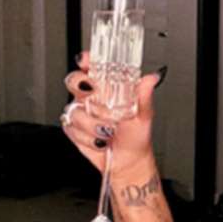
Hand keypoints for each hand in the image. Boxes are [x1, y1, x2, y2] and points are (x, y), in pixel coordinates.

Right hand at [61, 51, 162, 176]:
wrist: (127, 161)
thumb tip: (151, 79)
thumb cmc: (135, 135)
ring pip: (75, 110)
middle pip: (74, 81)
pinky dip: (87, 137)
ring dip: (92, 124)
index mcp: (108, 88)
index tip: (86, 61)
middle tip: (92, 94)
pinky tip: (99, 141)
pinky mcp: (73, 129)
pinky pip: (71, 128)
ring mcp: (81, 112)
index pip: (93, 67)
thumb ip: (144, 96)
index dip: (87, 60)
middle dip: (80, 87)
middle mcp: (92, 97)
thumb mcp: (144, 114)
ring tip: (109, 132)